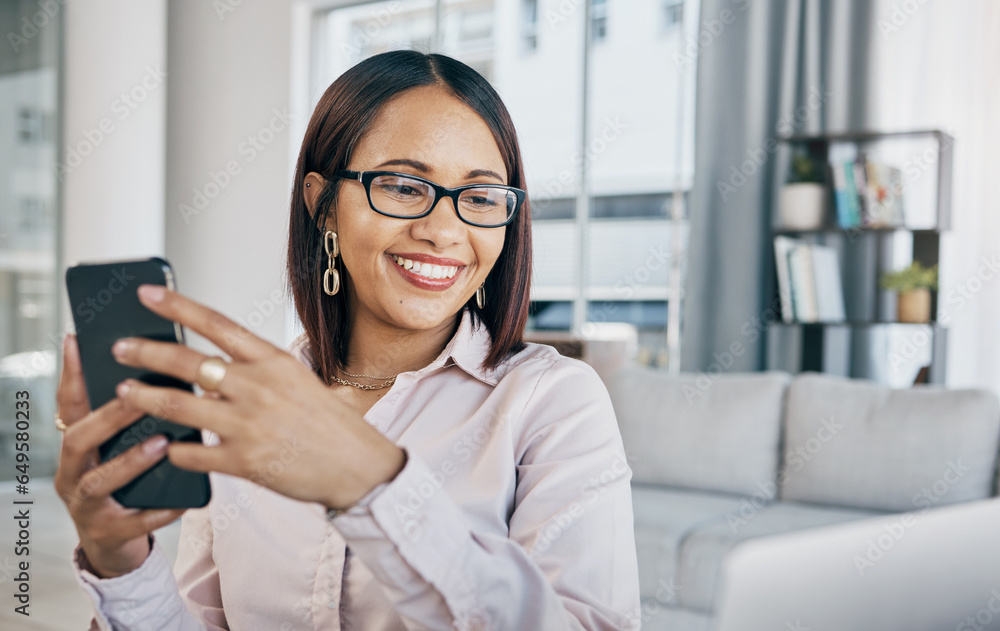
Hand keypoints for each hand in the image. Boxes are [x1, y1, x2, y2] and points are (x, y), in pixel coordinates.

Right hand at [54, 332, 186, 577]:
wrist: (114, 542)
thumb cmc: (124, 483)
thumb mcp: (118, 448)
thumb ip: (130, 418)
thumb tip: (161, 370)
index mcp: (77, 446)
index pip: (70, 405)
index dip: (72, 375)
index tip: (79, 342)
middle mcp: (73, 472)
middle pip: (80, 439)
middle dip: (108, 417)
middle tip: (137, 396)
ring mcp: (87, 505)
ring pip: (100, 481)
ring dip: (130, 461)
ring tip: (161, 444)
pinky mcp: (108, 533)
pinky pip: (136, 522)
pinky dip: (159, 511)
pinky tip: (183, 499)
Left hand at [109, 283, 405, 509]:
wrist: (359, 467)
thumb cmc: (332, 425)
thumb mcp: (300, 383)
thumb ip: (258, 374)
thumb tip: (213, 371)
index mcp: (274, 362)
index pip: (218, 325)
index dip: (178, 307)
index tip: (147, 294)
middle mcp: (258, 387)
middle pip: (189, 362)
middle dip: (146, 353)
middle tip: (120, 348)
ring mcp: (249, 425)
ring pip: (180, 406)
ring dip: (146, 398)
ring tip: (123, 393)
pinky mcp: (243, 461)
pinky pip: (193, 453)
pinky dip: (174, 450)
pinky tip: (164, 448)